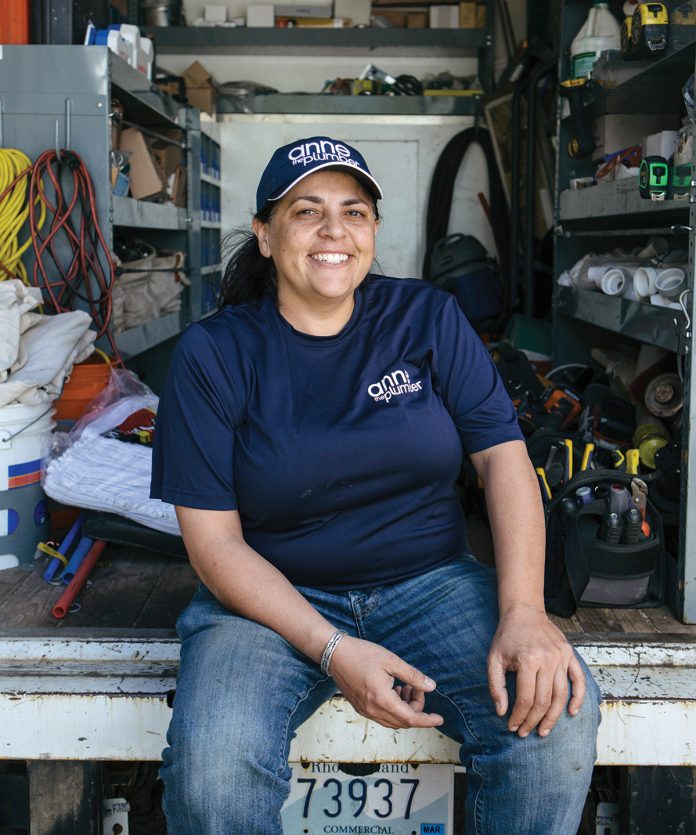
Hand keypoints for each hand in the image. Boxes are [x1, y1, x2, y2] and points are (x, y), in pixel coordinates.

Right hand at [329, 636, 443, 729]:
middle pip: (403, 721)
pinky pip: (383, 717)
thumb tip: (431, 686)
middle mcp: (373, 710)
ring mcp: (365, 711)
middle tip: (416, 687)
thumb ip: (412, 676)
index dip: (427, 720)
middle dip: (416, 708)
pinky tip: (394, 690)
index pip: (410, 718)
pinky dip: (394, 709)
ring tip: (405, 687)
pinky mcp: (360, 708)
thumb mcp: (391, 661)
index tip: (439, 719)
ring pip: (393, 721)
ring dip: (405, 709)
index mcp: (382, 699)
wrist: (335, 654)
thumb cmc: (362, 654)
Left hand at [487, 604, 584, 737]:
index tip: (513, 727)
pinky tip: (571, 713)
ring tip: (544, 730)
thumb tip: (502, 712)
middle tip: (526, 732)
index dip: (519, 717)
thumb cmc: (507, 637)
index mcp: (528, 660)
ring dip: (554, 717)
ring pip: (561, 695)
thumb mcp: (493, 658)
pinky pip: (578, 680)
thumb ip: (495, 685)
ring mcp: (561, 657)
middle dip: (534, 721)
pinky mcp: (570, 655)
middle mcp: (547, 659)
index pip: (525, 698)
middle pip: (544, 701)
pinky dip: (578, 698)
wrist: (524, 612)